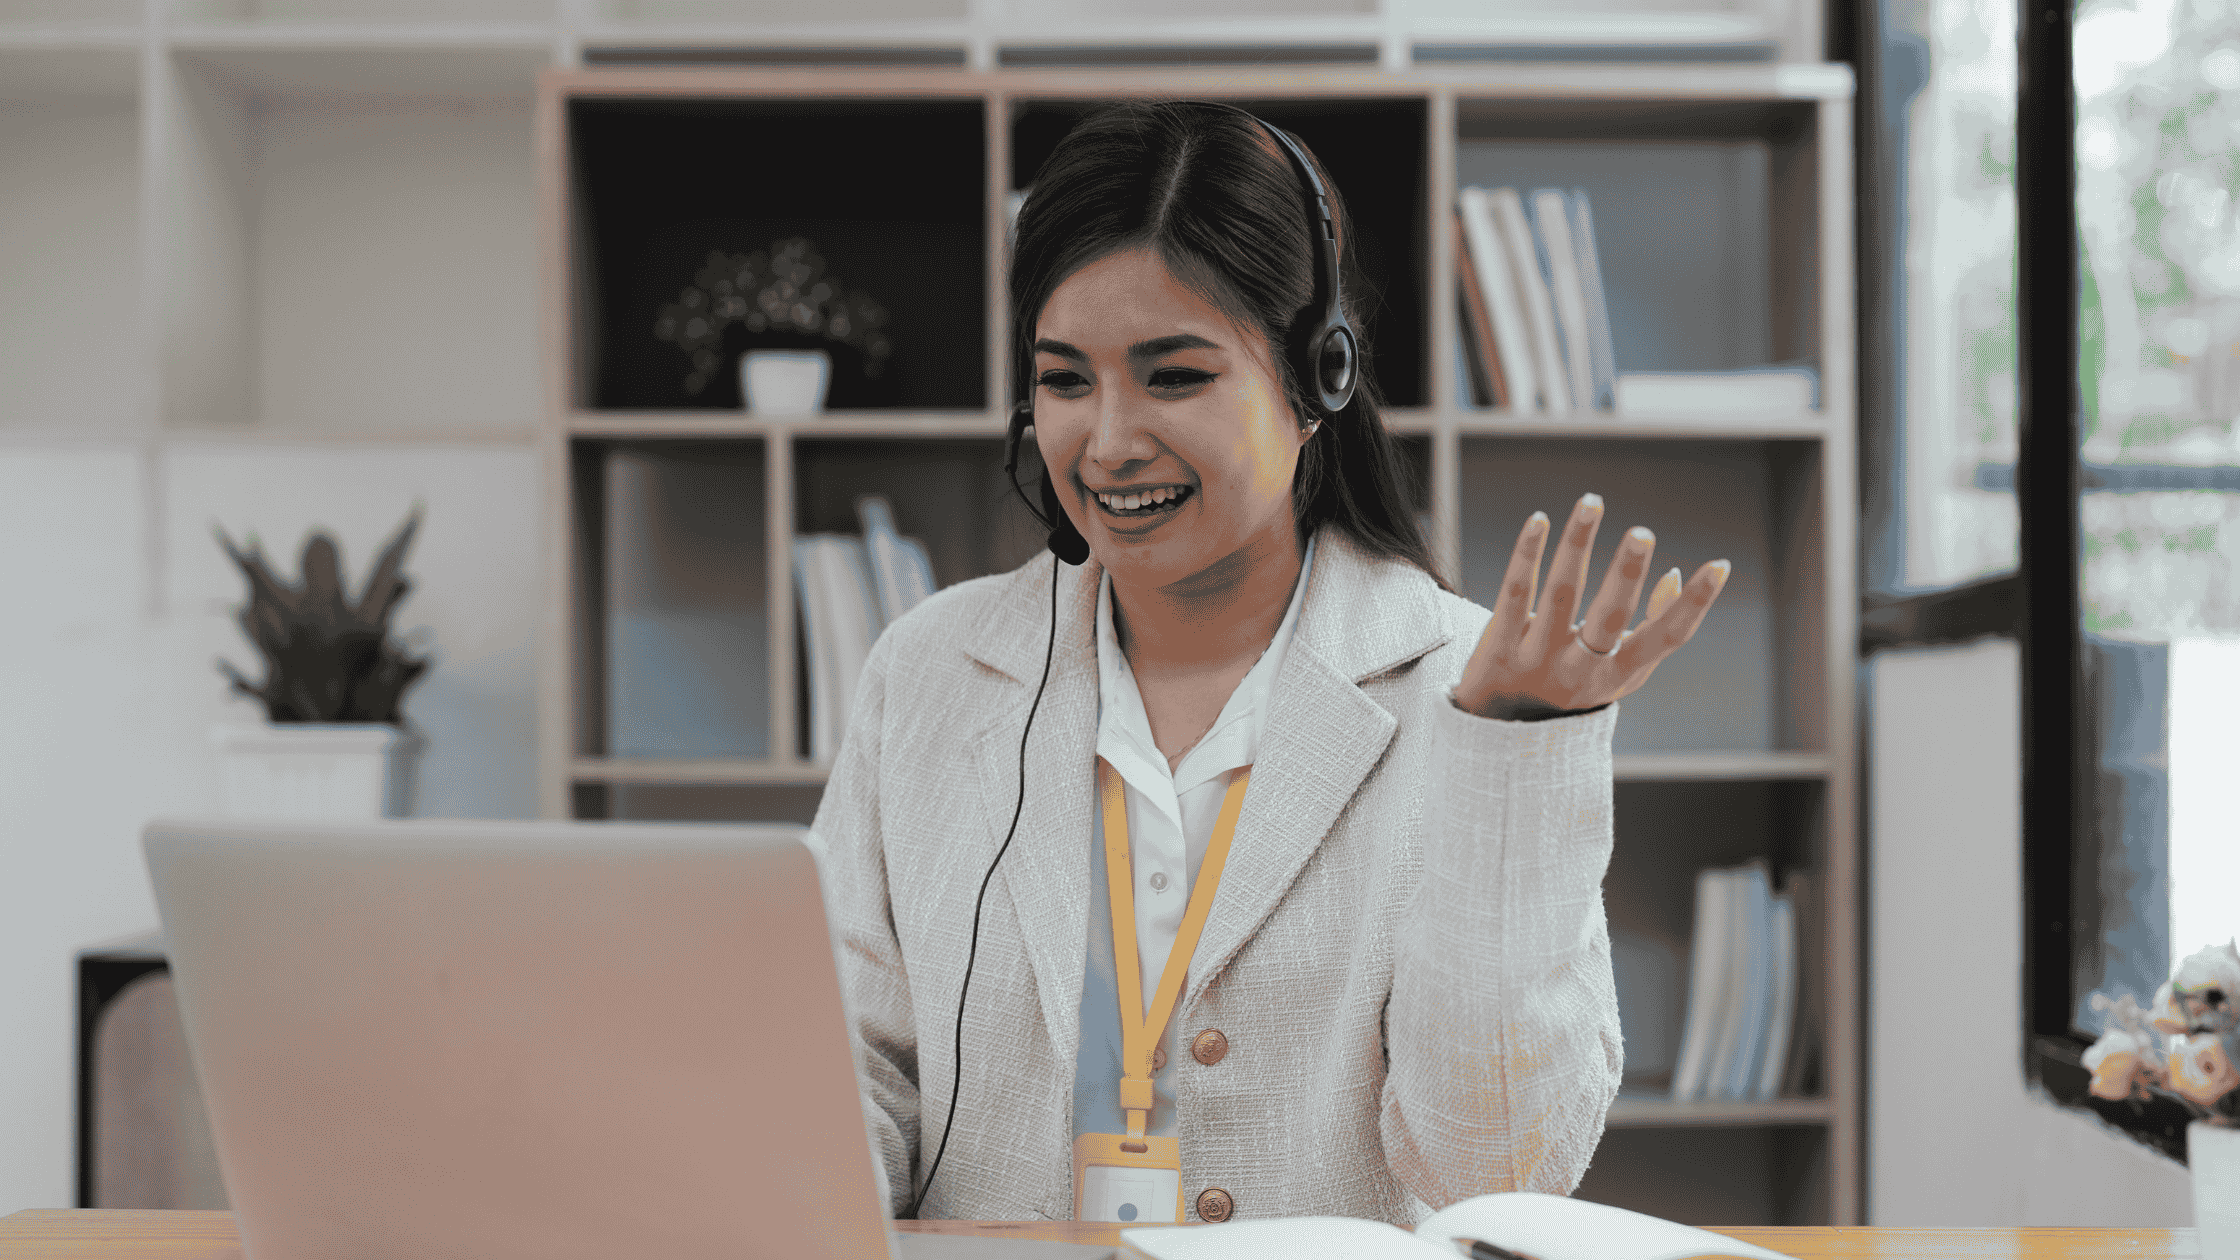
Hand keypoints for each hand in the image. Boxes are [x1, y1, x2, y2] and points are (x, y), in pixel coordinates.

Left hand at [1451, 493, 1729, 721]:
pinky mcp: (1499, 646)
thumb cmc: (1573, 686)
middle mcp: (1579, 671)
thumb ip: (1651, 629)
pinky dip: (1527, 554)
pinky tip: (1539, 519)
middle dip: (1627, 575)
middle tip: (1643, 533)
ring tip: (1593, 502)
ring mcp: (1537, 659)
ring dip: (1578, 544)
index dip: (1693, 605)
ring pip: (1560, 594)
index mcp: (1616, 676)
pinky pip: (1514, 593)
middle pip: (1609, 619)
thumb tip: (1674, 574)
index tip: (1720, 566)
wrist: (1499, 729)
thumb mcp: (1618, 672)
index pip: (1664, 640)